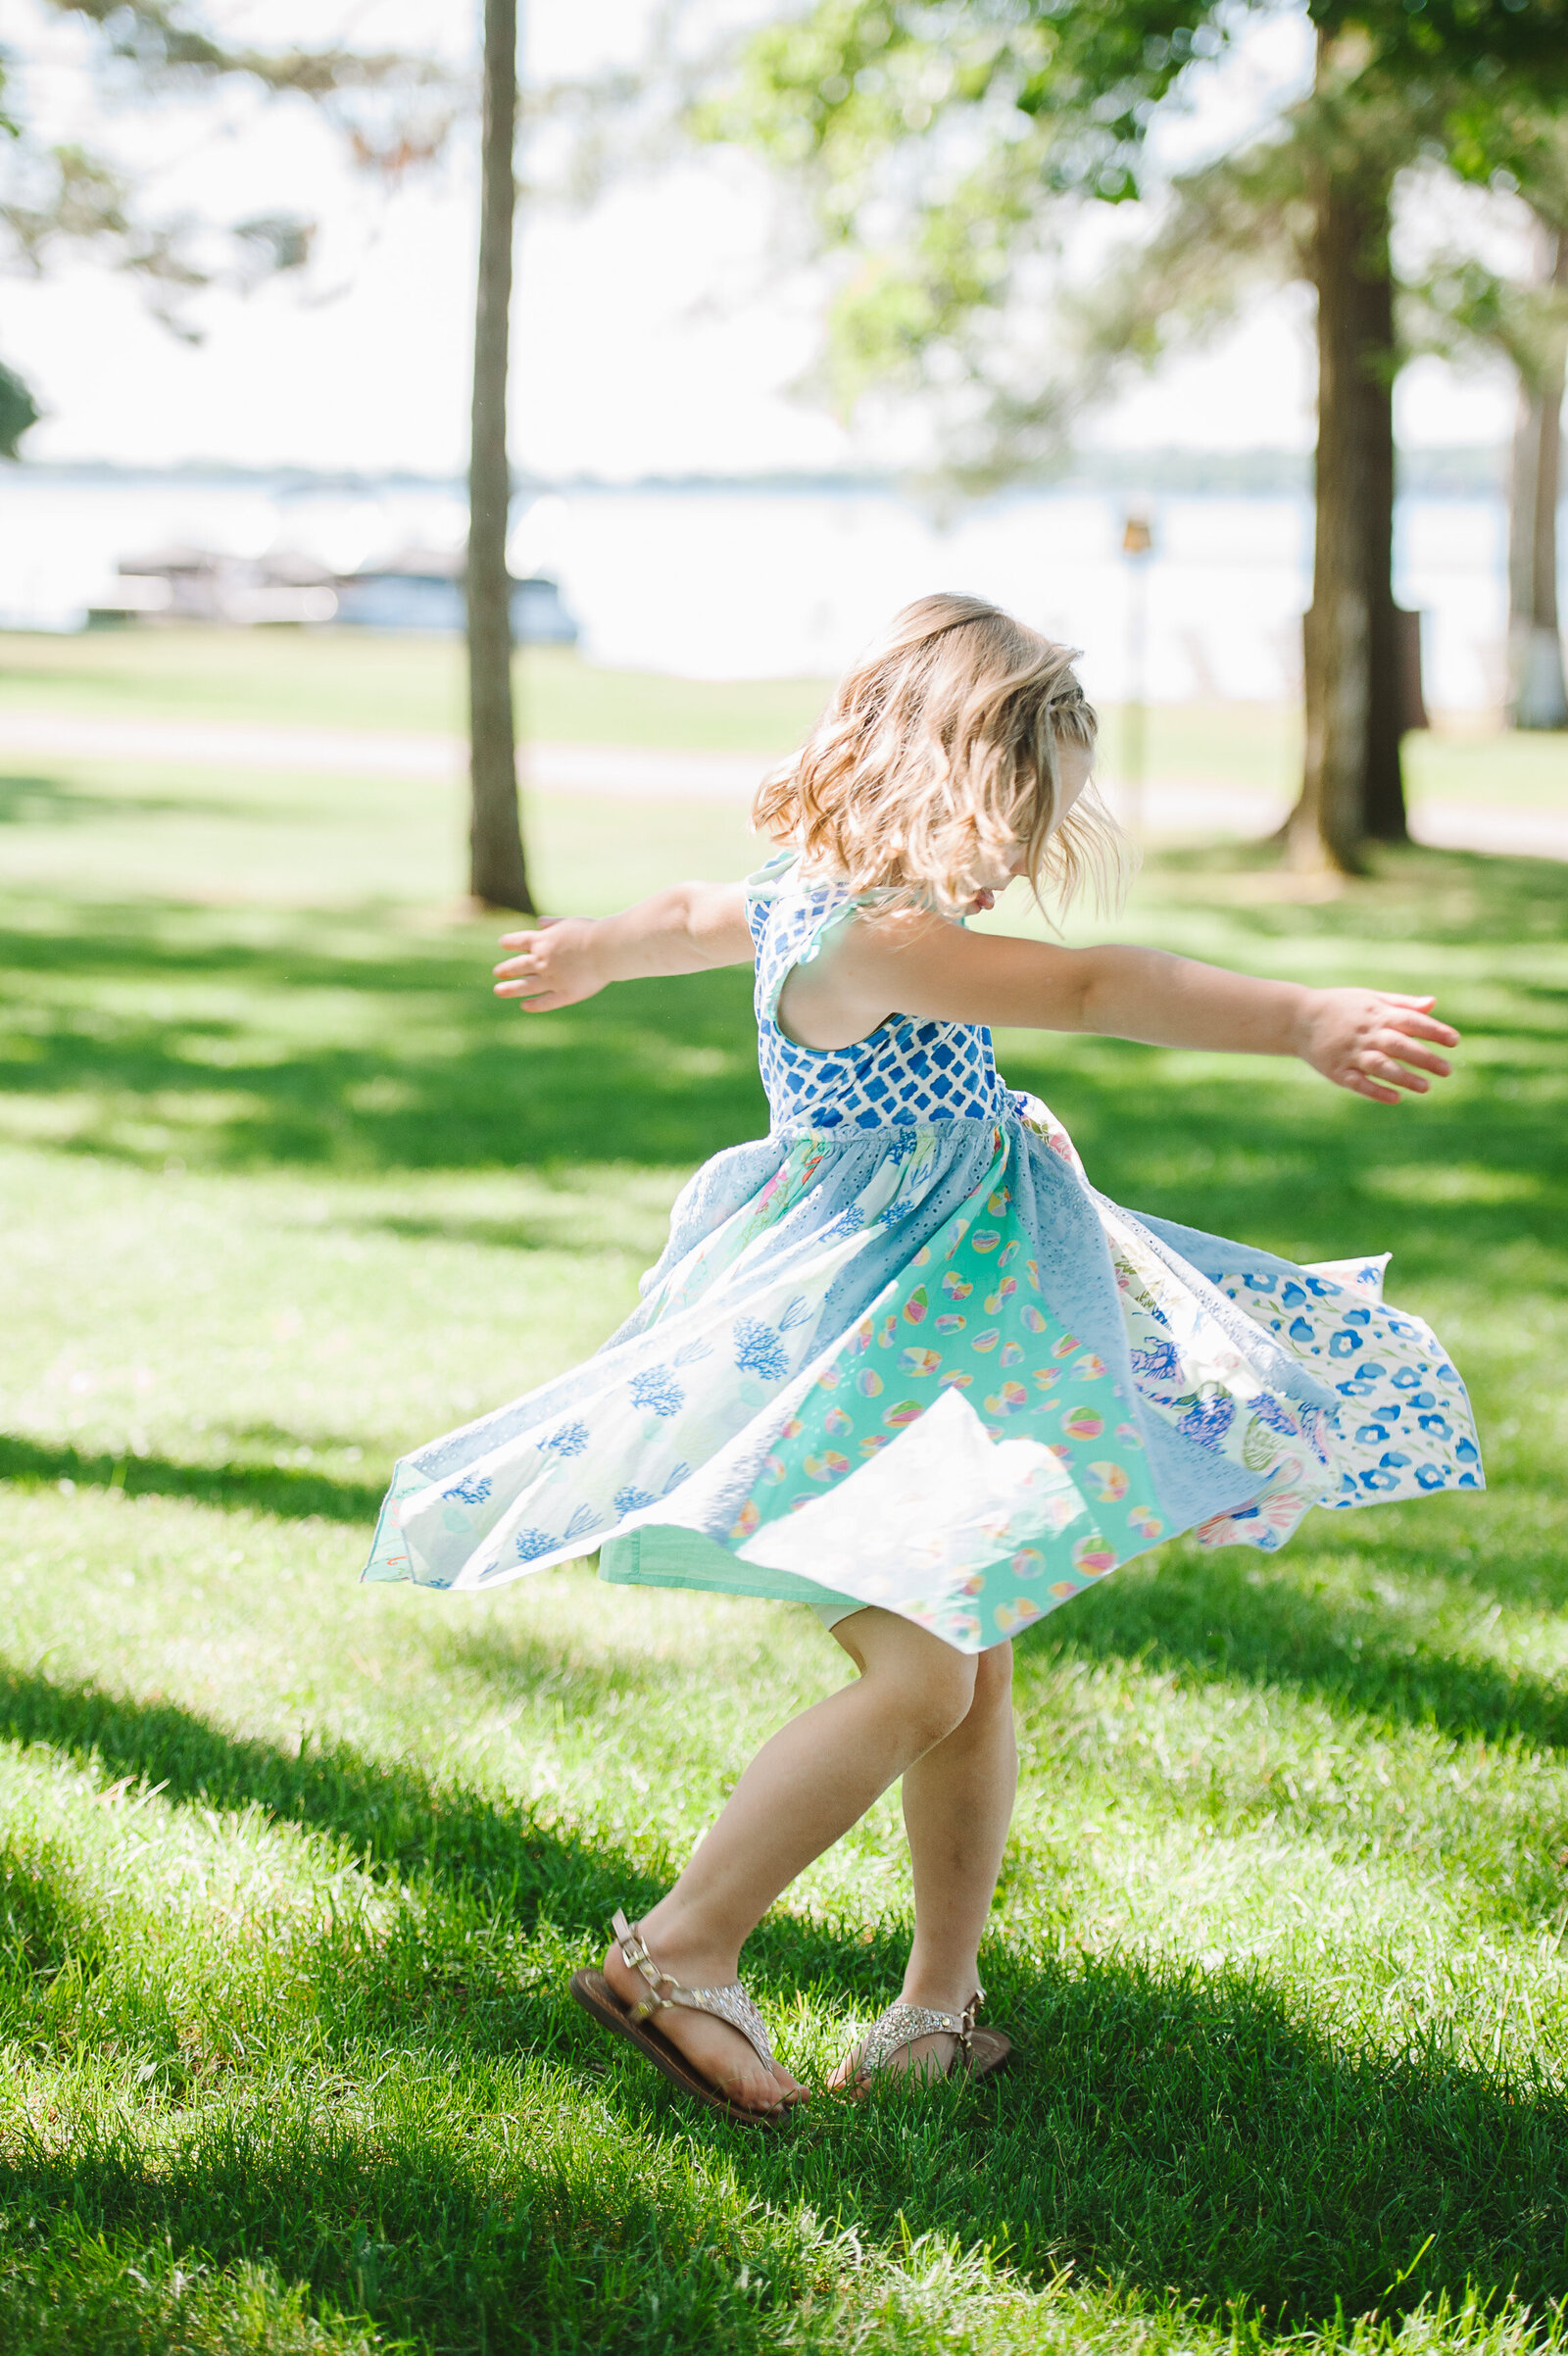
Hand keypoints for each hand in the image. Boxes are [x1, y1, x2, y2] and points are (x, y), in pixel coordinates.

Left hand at [493, 918, 604, 1012]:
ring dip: (510, 989)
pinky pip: (545, 1002)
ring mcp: (551, 979)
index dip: (509, 942)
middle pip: (518, 965)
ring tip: (498, 991)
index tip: (503, 943)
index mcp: (543, 941)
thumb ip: (553, 923)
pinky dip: (533, 1005)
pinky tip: (524, 1006)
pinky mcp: (564, 994)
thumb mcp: (569, 922)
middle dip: (505, 969)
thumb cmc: (592, 932)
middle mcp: (542, 961)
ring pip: (525, 986)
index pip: (519, 941)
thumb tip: (540, 922)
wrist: (606, 949)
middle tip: (497, 973)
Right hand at [1295, 988, 1457, 1104]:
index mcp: (1376, 1013)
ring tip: (1426, 1088)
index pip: (1410, 1021)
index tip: (1454, 1041)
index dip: (1434, 1030)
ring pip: (1381, 1066)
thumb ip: (1402, 1004)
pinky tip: (1395, 1098)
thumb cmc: (1340, 1007)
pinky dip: (1376, 1091)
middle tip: (1447, 1070)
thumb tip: (1433, 1004)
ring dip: (1404, 1077)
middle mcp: (1365, 1033)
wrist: (1297, 1018)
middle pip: (1399, 1045)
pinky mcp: (1337, 1071)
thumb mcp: (1370, 998)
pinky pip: (1358, 1083)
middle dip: (1424, 1058)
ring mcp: (1350, 1053)